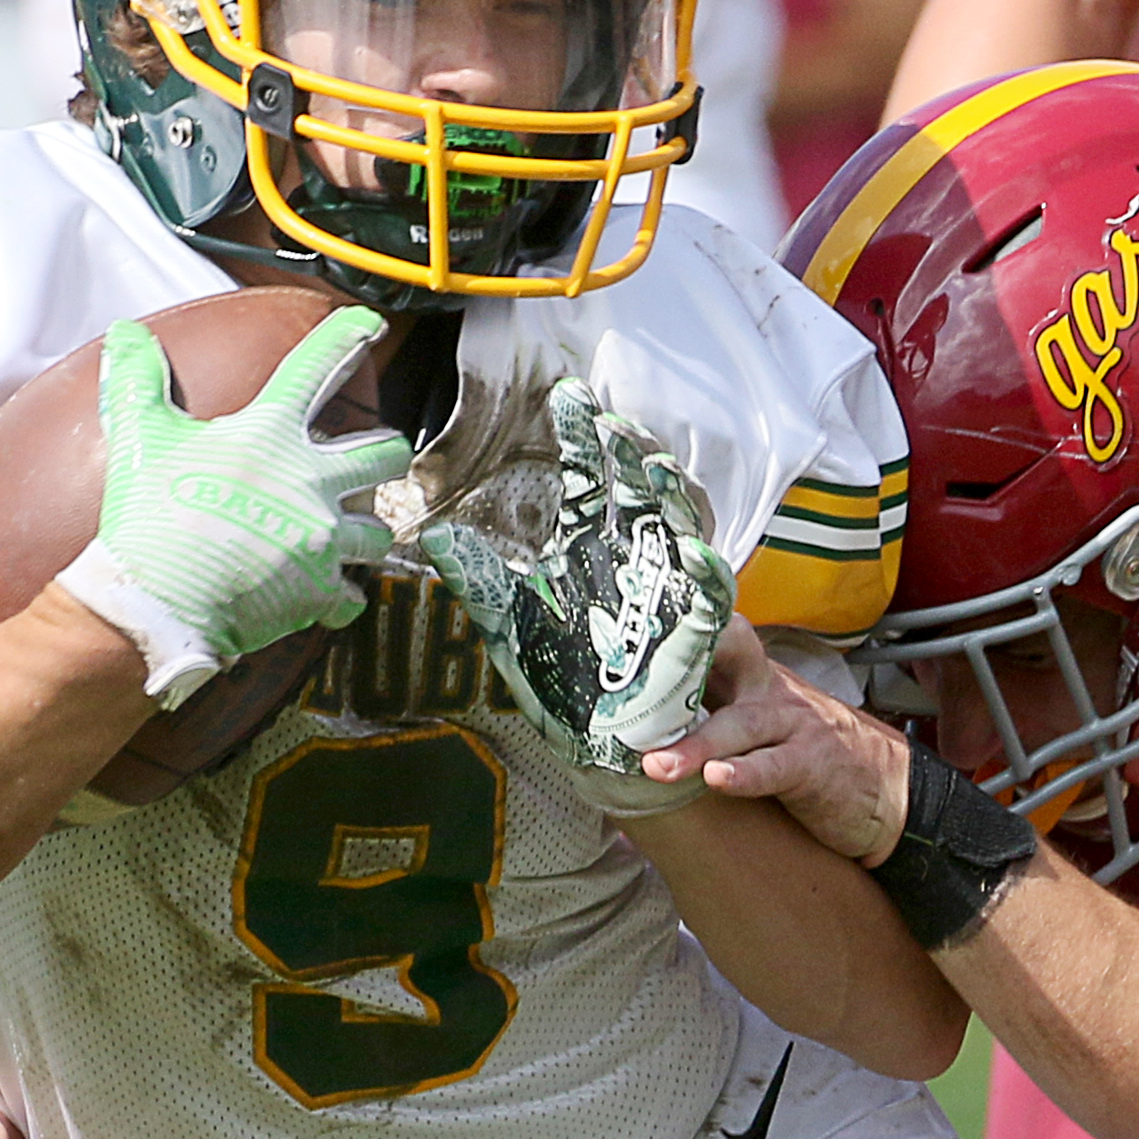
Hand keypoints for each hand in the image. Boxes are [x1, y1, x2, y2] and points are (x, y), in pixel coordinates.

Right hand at [53, 308, 410, 698]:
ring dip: (365, 533)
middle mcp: (312, 483)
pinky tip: (325, 593)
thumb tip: (128, 334)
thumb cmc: (149, 516)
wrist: (157, 600)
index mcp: (270, 436)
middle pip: (385, 455)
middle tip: (379, 456)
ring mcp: (323, 538)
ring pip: (380, 531)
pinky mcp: (323, 590)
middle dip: (388, 453)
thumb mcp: (138, 436)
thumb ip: (138, 381)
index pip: (315, 370)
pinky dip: (342, 596)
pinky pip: (354, 594)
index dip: (345, 339)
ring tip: (343, 536)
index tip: (370, 324)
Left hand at [432, 381, 734, 801]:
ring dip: (673, 500)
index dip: (582, 438)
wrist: (593, 743)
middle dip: (631, 455)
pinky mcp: (690, 637)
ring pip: (680, 532)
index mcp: (590, 550)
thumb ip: (477, 578)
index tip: (572, 396)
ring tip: (657, 467)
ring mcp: (665, 595)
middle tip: (615, 423)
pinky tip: (692, 551)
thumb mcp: (506, 625)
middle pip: (639, 492)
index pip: (588, 479)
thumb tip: (431, 533)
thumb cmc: (559, 681)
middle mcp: (632, 561)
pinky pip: (707, 602)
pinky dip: (705, 577)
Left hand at [649, 624, 919, 861]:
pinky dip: (745, 773)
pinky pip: (775, 767)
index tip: (619, 626)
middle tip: (628, 685)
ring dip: (696, 745)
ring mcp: (793, 725)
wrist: (885, 787)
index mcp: (749, 673)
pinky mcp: (813, 766)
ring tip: (657, 765)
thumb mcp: (758, 715)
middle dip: (677, 669)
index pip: (707, 634)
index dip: (670, 625)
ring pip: (739, 725)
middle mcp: (767, 689)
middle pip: (723, 661)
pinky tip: (718, 778)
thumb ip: (708, 706)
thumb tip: (632, 712)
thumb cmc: (805, 749)